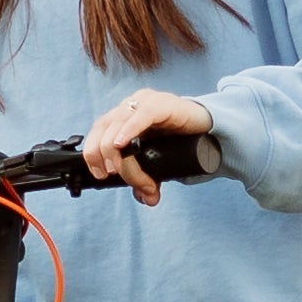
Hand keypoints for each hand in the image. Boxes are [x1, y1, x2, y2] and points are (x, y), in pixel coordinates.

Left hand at [81, 90, 211, 201]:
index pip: (97, 132)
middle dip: (103, 156)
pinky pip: (141, 115)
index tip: (101, 175)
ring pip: (117, 124)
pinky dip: (129, 130)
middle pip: (102, 128)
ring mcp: (144, 102)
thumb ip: (149, 178)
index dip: (92, 153)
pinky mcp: (162, 103)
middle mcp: (129, 107)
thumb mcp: (158, 162)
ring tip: (123, 170)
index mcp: (122, 117)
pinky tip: (122, 144)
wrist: (209, 127)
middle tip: (114, 175)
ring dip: (116, 151)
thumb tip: (147, 199)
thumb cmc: (179, 140)